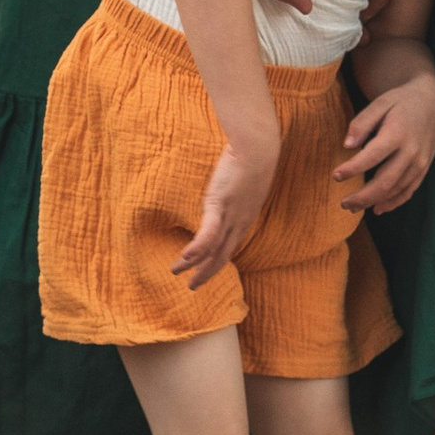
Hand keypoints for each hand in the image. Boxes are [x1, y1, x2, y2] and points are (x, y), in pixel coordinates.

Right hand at [173, 137, 276, 289]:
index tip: (206, 271)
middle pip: (222, 256)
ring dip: (194, 265)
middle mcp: (240, 223)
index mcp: (245, 218)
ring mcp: (230, 216)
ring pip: (212, 249)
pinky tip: (185, 258)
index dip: (217, 262)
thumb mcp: (247, 178)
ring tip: (176, 272)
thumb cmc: (254, 157)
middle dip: (205, 273)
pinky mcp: (219, 205)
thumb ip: (239, 186)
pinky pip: (208, 233)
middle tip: (192, 286)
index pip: (230, 247)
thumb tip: (233, 180)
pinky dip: (197, 248)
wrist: (258, 148)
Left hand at [334, 71, 434, 213]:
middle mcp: (411, 152)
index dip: (353, 169)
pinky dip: (394, 202)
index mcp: (397, 134)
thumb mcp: (379, 103)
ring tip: (353, 207)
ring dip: (374, 202)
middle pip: (385, 181)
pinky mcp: (424, 168)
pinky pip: (409, 190)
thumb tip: (347, 145)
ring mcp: (420, 163)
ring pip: (397, 190)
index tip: (335, 176)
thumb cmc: (399, 102)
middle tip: (343, 203)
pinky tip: (378, 208)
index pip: (372, 156)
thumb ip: (362, 123)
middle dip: (363, 196)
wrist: (430, 102)